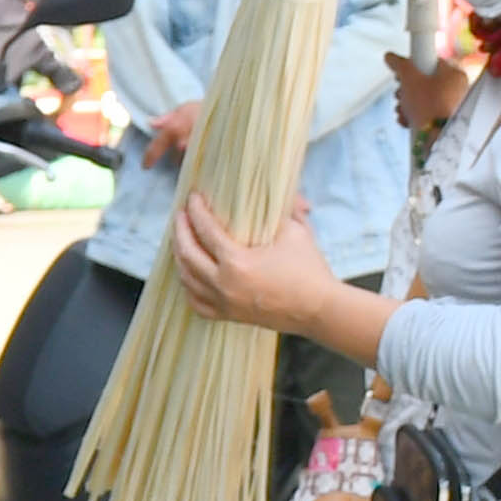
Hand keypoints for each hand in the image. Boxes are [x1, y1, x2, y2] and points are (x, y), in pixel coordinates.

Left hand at [144, 99, 204, 167]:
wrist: (234, 112)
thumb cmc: (208, 107)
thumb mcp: (185, 107)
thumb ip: (167, 118)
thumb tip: (151, 123)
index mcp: (174, 130)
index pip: (155, 149)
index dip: (149, 159)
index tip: (146, 166)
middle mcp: (183, 144)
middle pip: (175, 160)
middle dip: (178, 157)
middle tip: (187, 148)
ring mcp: (197, 154)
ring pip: (189, 164)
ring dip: (191, 160)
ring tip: (201, 151)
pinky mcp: (210, 160)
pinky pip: (201, 167)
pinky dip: (203, 164)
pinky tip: (208, 157)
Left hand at [173, 192, 378, 356]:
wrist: (320, 309)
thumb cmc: (309, 269)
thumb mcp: (296, 231)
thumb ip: (283, 206)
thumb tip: (279, 185)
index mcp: (237, 262)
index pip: (206, 231)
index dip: (196, 211)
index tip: (192, 198)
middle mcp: (224, 284)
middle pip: (187, 254)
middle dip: (180, 231)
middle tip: (180, 215)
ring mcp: (224, 303)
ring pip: (187, 279)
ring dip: (180, 257)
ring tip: (181, 239)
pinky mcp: (229, 316)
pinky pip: (196, 302)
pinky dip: (189, 286)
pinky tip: (189, 273)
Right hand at [387, 51, 472, 133]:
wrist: (436, 137)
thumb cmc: (427, 104)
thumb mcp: (409, 79)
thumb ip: (399, 64)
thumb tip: (390, 56)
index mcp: (454, 73)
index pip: (430, 62)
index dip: (411, 67)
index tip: (400, 75)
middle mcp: (457, 88)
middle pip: (424, 82)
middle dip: (406, 90)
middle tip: (399, 95)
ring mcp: (452, 106)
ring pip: (423, 99)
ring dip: (406, 104)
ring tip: (402, 111)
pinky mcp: (445, 121)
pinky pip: (427, 112)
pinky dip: (414, 115)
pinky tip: (406, 120)